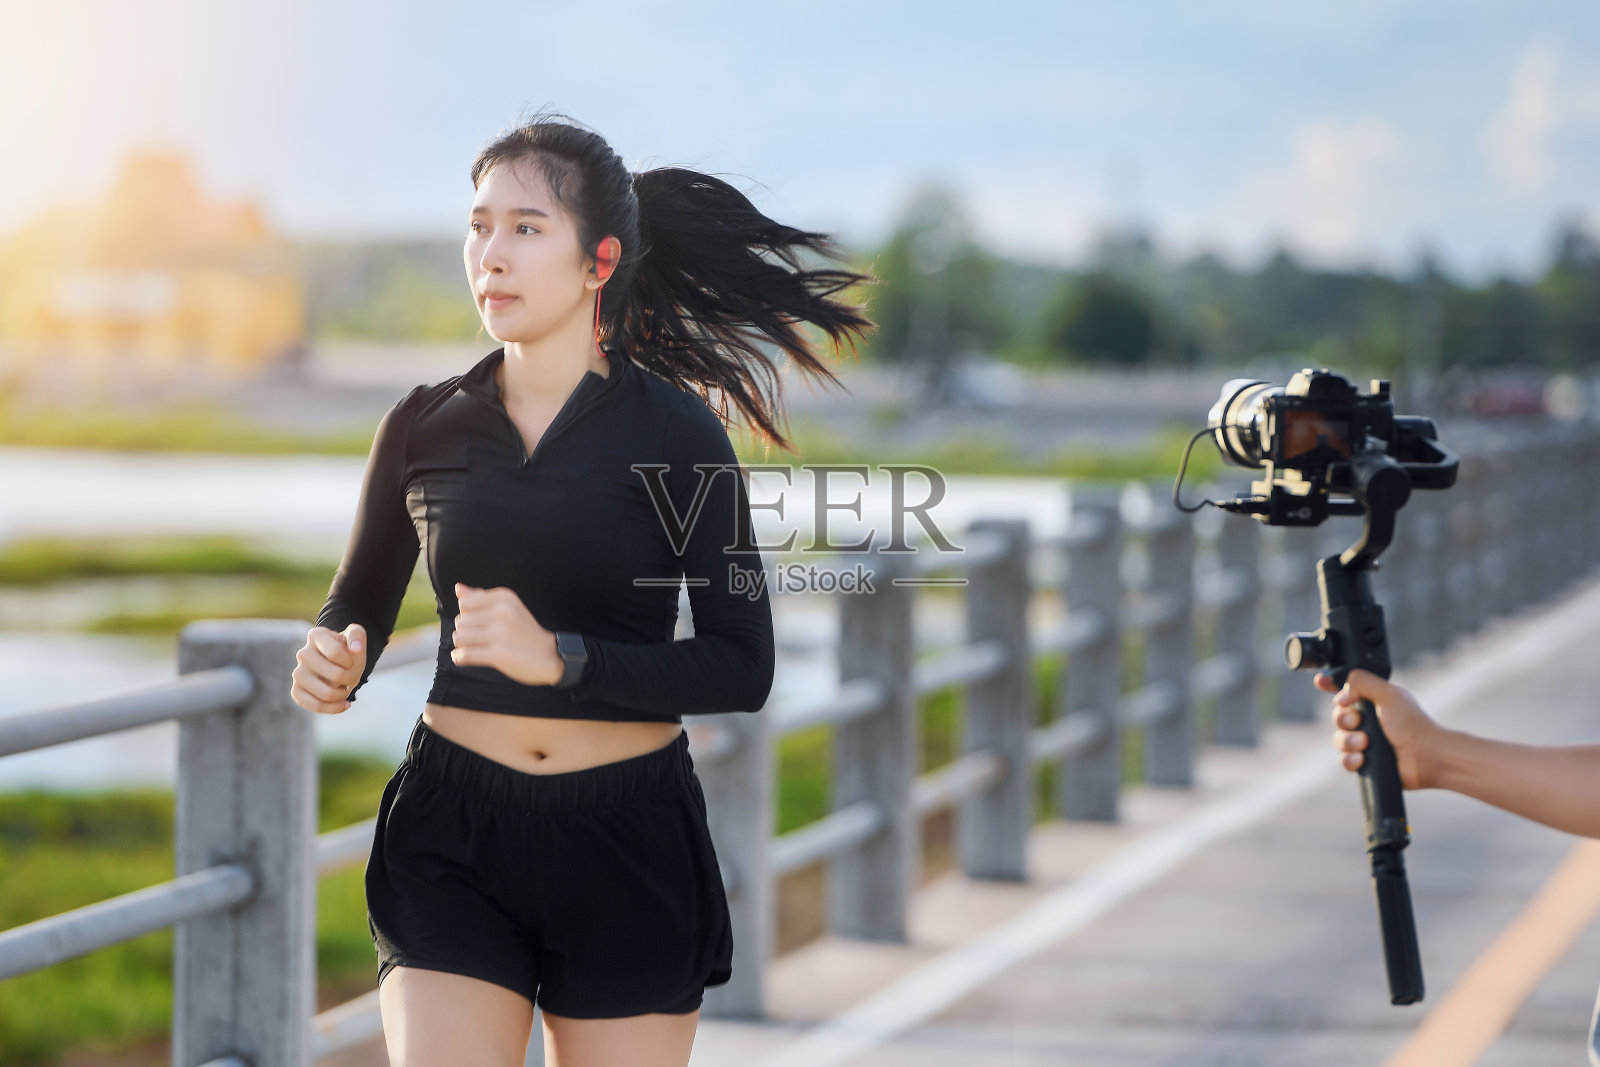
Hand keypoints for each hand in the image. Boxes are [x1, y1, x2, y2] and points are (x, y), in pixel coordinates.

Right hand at [291, 623, 366, 714]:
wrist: (339, 664)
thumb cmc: (347, 650)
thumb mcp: (356, 637)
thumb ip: (358, 636)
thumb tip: (355, 648)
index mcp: (316, 636)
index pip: (335, 653)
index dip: (350, 661)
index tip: (350, 661)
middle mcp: (303, 653)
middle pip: (335, 675)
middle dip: (350, 679)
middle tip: (351, 677)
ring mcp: (298, 673)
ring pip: (326, 694)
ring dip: (342, 695)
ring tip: (345, 689)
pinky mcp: (296, 691)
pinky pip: (315, 706)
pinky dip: (334, 708)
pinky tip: (344, 704)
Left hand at [450, 583, 561, 685]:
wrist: (550, 656)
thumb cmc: (524, 632)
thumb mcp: (508, 609)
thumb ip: (481, 598)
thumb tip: (457, 587)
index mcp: (505, 597)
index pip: (465, 604)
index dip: (468, 616)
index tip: (482, 625)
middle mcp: (503, 612)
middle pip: (460, 621)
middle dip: (466, 632)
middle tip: (482, 640)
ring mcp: (501, 633)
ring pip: (459, 638)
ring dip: (463, 646)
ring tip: (475, 648)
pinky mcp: (499, 654)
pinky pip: (464, 655)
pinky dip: (460, 658)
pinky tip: (464, 658)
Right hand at [1315, 668, 1439, 789]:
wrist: (1425, 757)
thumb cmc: (1412, 724)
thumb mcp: (1388, 693)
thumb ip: (1362, 682)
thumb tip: (1340, 694)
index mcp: (1373, 700)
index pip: (1345, 690)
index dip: (1331, 687)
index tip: (1321, 683)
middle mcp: (1368, 720)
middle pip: (1337, 716)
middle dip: (1344, 720)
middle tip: (1359, 721)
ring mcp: (1366, 741)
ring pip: (1339, 739)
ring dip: (1349, 741)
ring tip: (1365, 743)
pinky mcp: (1366, 761)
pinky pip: (1344, 759)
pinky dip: (1351, 759)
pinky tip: (1363, 758)